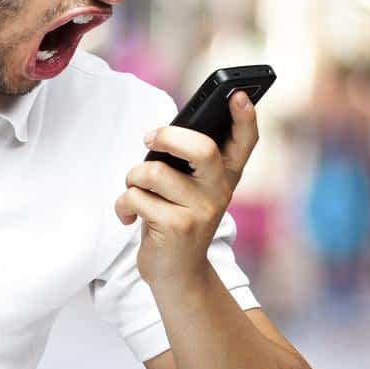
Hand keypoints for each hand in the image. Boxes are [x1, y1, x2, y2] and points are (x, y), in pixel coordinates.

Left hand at [115, 91, 258, 286]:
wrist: (177, 273)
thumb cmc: (177, 218)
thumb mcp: (190, 189)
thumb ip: (187, 162)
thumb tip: (159, 134)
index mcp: (226, 175)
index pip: (245, 141)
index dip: (246, 117)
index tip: (239, 94)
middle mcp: (220, 190)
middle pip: (202, 148)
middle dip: (167, 137)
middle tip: (149, 139)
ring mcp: (201, 210)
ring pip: (154, 173)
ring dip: (133, 179)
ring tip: (135, 193)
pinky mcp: (177, 228)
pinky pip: (136, 198)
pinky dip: (123, 205)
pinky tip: (129, 217)